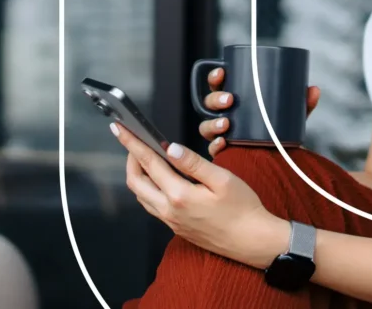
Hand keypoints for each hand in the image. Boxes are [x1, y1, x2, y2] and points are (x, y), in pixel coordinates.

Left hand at [113, 122, 288, 267]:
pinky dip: (148, 189)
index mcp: (179, 195)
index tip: (120, 129)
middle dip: (131, 159)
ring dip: (138, 175)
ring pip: (141, 196)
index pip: (149, 163)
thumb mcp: (223, 179)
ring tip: (145, 158)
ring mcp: (171, 221)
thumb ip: (194, 163)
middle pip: (136, 182)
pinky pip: (152, 206)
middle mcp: (169, 210)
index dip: (132, 144)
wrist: (251, 240)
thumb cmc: (242, 208)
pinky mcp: (177, 227)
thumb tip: (171, 148)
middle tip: (134, 142)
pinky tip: (160, 180)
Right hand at [199, 67, 320, 156]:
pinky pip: (213, 149)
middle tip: (230, 99)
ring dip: (213, 122)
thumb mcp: (290, 116)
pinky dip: (216, 145)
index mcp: (233, 100)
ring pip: (206, 126)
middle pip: (209, 104)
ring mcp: (221, 135)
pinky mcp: (224, 152)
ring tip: (227, 122)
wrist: (280, 160)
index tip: (223, 72)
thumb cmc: (279, 131)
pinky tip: (224, 142)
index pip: (217, 84)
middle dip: (215, 99)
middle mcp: (222, 116)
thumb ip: (301, 104)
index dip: (215, 76)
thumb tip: (313, 89)